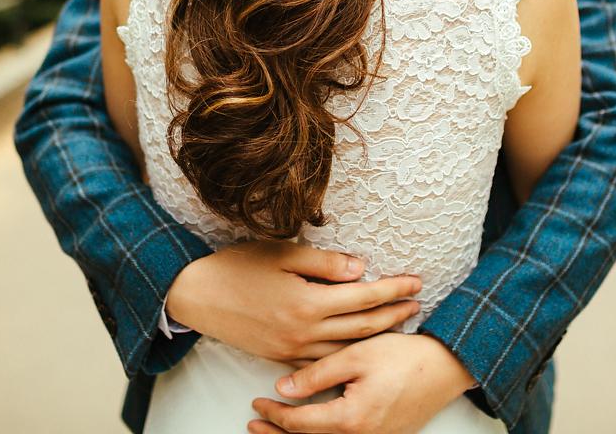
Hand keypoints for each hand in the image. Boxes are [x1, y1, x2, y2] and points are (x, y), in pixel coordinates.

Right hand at [167, 240, 422, 365]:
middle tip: (418, 302)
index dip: (393, 289)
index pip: (363, 296)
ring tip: (399, 323)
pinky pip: (323, 361)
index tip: (416, 281)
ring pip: (347, 348)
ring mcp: (292, 350)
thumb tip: (361, 268)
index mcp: (307, 303)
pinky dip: (348, 353)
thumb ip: (324, 263)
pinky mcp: (281, 358)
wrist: (196, 297)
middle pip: (362, 326)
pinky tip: (360, 345)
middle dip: (394, 314)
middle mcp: (304, 332)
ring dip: (376, 336)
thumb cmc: (237, 268)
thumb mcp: (281, 254)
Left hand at [249, 332, 477, 433]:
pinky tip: (311, 429)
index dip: (274, 414)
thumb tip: (282, 388)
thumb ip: (317, 374)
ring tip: (272, 431)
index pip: (299, 423)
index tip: (257, 402)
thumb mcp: (356, 355)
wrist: (446, 367)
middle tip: (254, 424)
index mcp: (351, 419)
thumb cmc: (403, 356)